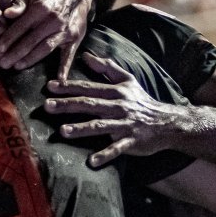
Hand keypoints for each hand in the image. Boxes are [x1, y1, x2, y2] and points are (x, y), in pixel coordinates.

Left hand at [0, 0, 91, 78]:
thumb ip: (18, 4)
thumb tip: (6, 13)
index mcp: (41, 8)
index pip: (22, 25)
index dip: (10, 37)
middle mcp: (53, 20)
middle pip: (32, 40)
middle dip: (16, 53)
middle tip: (3, 64)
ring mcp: (65, 31)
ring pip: (46, 48)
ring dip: (32, 59)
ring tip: (17, 67)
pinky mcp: (74, 39)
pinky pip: (69, 55)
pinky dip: (64, 67)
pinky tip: (59, 80)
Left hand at [44, 52, 185, 166]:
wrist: (168, 122)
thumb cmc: (142, 101)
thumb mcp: (127, 80)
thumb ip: (107, 67)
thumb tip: (86, 55)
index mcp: (115, 92)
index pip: (88, 88)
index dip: (69, 87)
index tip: (49, 86)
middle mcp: (118, 106)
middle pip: (90, 105)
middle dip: (68, 105)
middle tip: (47, 106)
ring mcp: (125, 124)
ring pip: (101, 126)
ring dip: (82, 129)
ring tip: (63, 131)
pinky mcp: (132, 141)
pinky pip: (117, 148)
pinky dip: (105, 154)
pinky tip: (91, 161)